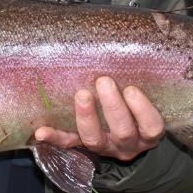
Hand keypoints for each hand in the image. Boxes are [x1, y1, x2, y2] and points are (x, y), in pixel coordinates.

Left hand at [33, 77, 164, 161]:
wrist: (125, 134)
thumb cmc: (136, 105)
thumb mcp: (146, 98)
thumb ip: (141, 81)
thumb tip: (131, 45)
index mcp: (147, 132)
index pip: (151, 126)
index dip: (142, 110)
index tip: (131, 89)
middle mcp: (128, 144)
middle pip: (123, 132)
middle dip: (113, 106)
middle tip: (103, 81)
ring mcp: (105, 148)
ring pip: (95, 140)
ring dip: (87, 117)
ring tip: (81, 94)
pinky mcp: (82, 148)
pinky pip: (68, 144)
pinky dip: (55, 138)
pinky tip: (41, 132)